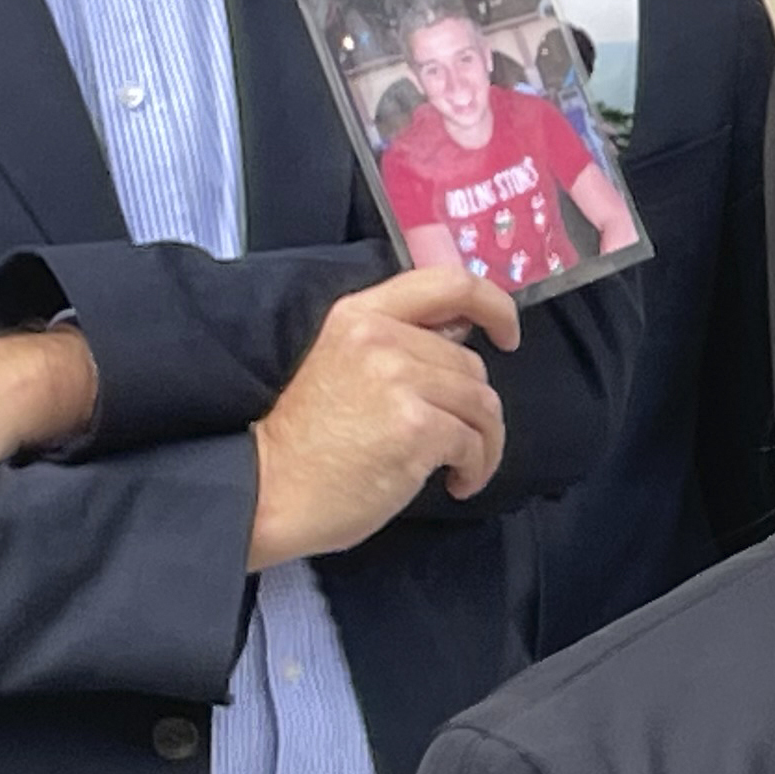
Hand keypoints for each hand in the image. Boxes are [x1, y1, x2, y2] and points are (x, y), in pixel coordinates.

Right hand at [247, 268, 523, 567]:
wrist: (265, 489)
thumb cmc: (302, 440)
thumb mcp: (342, 365)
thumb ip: (397, 344)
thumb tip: (461, 335)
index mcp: (362, 315)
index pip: (448, 284)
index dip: (494, 306)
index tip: (509, 335)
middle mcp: (382, 338)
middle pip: (471, 364)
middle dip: (476, 408)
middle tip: (459, 442)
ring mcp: (400, 381)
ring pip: (483, 405)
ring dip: (484, 443)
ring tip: (460, 469)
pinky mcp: (416, 427)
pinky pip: (474, 443)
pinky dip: (477, 468)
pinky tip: (456, 484)